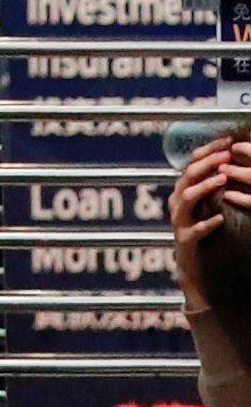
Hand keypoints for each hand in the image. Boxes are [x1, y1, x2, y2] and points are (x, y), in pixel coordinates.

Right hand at [169, 139, 250, 312]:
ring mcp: (180, 222)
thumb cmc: (203, 229)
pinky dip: (207, 224)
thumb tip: (229, 158)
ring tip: (222, 179)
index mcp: (183, 190)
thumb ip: (211, 182)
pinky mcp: (185, 241)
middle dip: (207, 163)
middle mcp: (178, 204)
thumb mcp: (205, 202)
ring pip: (185, 198)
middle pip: (187, 176)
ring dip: (204, 187)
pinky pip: (194, 231)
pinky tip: (221, 219)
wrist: (192, 266)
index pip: (191, 163)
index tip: (228, 140)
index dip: (209, 150)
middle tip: (226, 156)